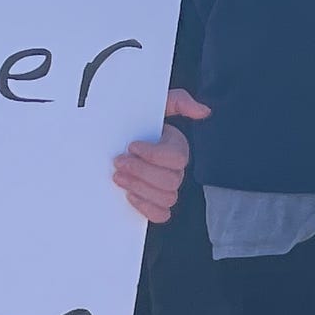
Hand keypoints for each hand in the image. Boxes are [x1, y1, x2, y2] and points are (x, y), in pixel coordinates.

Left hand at [111, 89, 208, 223]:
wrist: (110, 139)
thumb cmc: (135, 121)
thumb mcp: (155, 104)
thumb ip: (178, 100)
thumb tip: (203, 111)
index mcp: (176, 147)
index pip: (177, 158)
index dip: (153, 155)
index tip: (132, 146)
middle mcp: (175, 170)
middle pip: (171, 181)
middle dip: (141, 172)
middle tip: (119, 162)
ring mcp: (166, 189)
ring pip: (167, 198)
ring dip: (139, 188)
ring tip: (119, 177)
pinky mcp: (155, 204)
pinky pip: (162, 215)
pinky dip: (147, 208)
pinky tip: (130, 195)